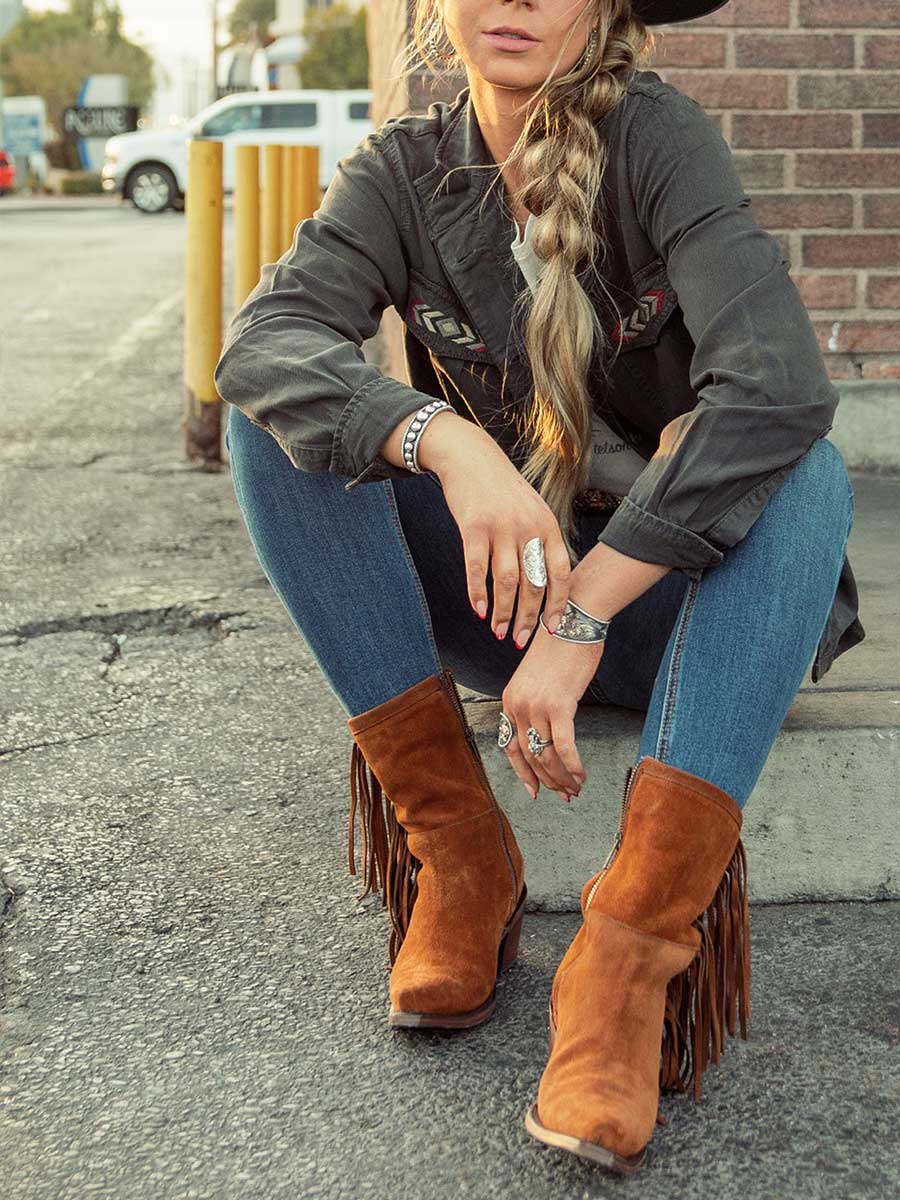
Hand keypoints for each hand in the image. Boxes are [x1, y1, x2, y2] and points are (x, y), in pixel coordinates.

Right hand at [425, 420, 572, 640]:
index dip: (558, 605)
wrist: (471, 458)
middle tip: (520, 641)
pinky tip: (479, 610)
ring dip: (503, 612)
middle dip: (528, 618)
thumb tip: (547, 583)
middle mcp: (528, 527)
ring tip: (499, 632)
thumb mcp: (532, 509)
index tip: (553, 630)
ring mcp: (501, 527)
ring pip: (507, 581)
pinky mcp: (474, 527)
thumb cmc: (502, 490)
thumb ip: (541, 541)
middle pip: (534, 583)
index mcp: (547, 526)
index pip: (560, 573)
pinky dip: (478, 593)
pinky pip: (477, 568)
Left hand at [500, 621, 604, 802]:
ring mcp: (536, 706)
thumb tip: (549, 734)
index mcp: (509, 701)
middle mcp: (518, 706)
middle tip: (565, 794)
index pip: (510, 747)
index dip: (523, 773)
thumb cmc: (559, 649)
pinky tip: (581, 776)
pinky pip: (564, 745)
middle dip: (548, 780)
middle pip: (530, 756)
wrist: (571, 621)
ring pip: (547, 755)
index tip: (535, 790)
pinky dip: (573, 765)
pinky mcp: (559, 705)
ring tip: (575, 789)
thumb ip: (536, 706)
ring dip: (562, 777)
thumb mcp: (536, 680)